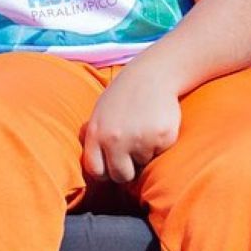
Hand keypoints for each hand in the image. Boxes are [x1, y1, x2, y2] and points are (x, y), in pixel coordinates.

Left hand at [82, 63, 181, 183]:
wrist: (153, 74)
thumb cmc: (124, 96)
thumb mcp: (100, 113)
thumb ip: (93, 138)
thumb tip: (89, 166)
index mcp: (96, 133)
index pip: (96, 171)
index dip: (105, 171)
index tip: (113, 165)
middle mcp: (115, 139)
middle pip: (121, 175)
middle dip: (128, 169)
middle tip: (133, 151)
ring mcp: (140, 140)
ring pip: (143, 164)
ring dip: (145, 152)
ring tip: (144, 127)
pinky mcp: (162, 138)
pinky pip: (161, 153)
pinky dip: (160, 143)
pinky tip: (156, 124)